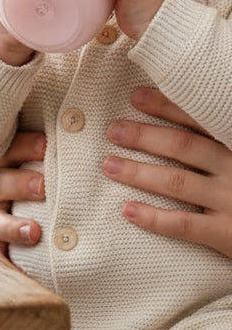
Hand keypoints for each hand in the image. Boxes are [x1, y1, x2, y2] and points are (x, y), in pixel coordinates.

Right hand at [0, 130, 45, 267]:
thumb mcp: (39, 161)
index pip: (5, 150)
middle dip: (19, 184)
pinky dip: (8, 266)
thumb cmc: (38, 181)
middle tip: (44, 186)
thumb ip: (52, 149)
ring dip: (12, 226)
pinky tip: (25, 274)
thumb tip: (84, 120)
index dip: (23, 146)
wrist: (20, 217)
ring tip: (35, 232)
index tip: (45, 144)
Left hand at [104, 87, 231, 258]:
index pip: (198, 121)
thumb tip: (168, 127)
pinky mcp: (226, 233)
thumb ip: (214, 142)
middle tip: (113, 131)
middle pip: (183, 146)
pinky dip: (154, 217)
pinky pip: (184, 224)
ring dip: (139, 173)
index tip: (136, 97)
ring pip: (177, 182)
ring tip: (109, 166)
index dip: (166, 107)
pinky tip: (128, 210)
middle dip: (144, 137)